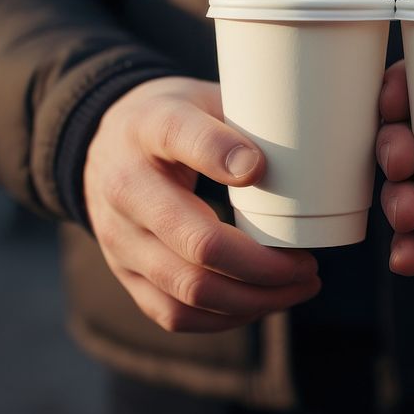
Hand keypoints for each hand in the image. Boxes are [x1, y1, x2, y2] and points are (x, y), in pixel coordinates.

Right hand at [84, 76, 320, 332]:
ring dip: (254, 299)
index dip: (220, 153)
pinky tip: (261, 304)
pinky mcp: (123, 272)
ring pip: (187, 289)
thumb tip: (306, 152)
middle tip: (308, 265)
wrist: (105, 142)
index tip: (260, 168)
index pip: (180, 136)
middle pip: (195, 241)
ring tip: (299, 287)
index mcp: (149, 127)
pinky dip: (224, 318)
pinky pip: (172, 314)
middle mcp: (125, 186)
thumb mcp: (202, 96)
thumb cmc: (173, 118)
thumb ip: (245, 118)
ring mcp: (120, 237)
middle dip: (264, 265)